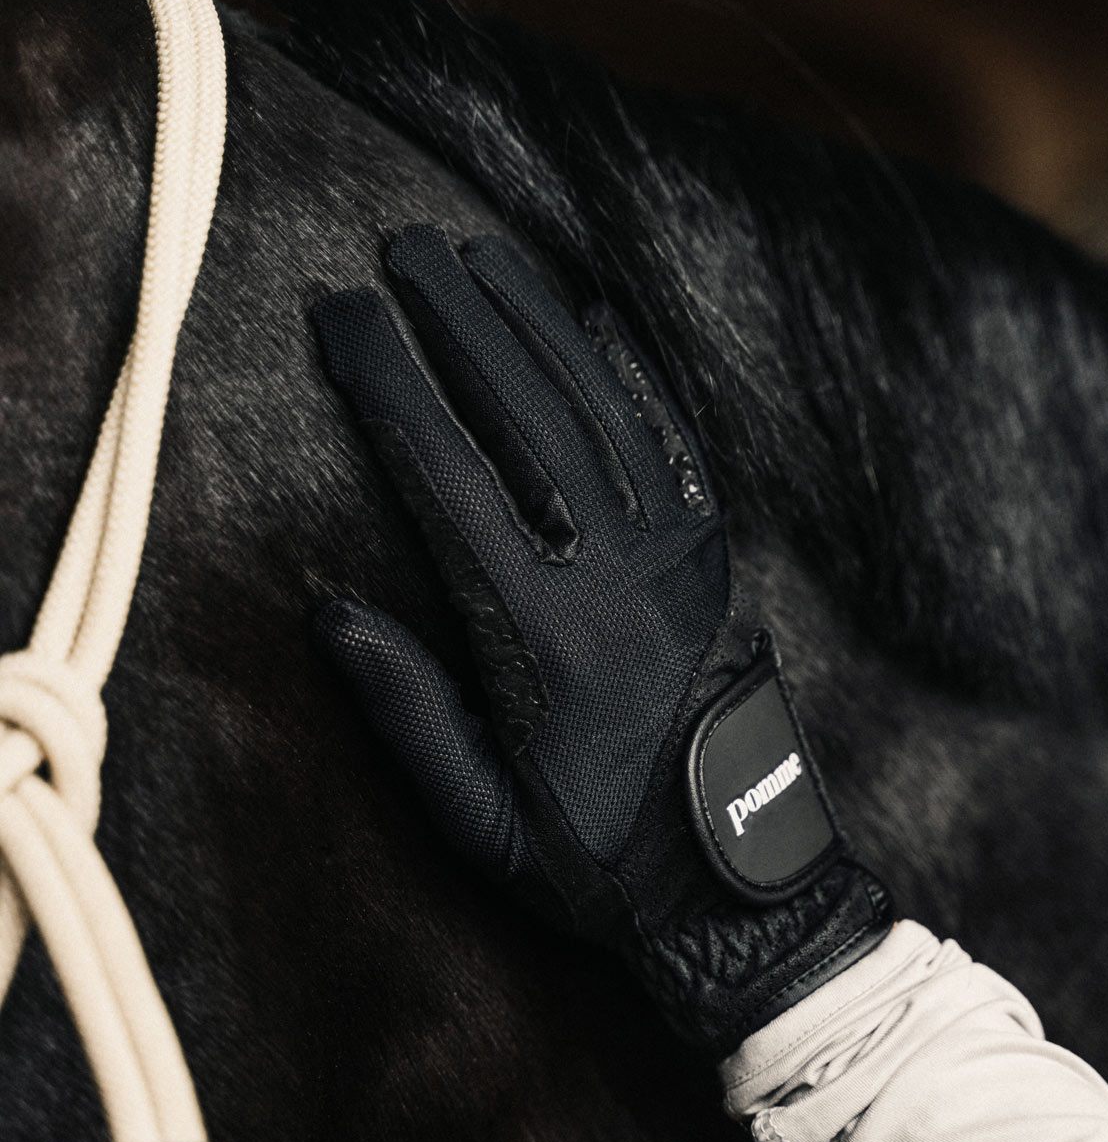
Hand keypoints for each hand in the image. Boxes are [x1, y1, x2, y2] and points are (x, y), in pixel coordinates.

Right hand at [313, 225, 891, 1055]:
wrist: (741, 894)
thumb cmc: (596, 864)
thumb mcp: (480, 824)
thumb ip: (408, 716)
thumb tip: (333, 609)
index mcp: (542, 641)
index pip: (449, 477)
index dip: (392, 383)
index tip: (342, 315)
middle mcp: (616, 580)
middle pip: (529, 414)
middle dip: (461, 318)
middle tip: (404, 248)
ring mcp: (679, 562)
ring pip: (604, 408)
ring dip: (539, 321)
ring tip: (480, 255)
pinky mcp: (717, 562)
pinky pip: (675, 441)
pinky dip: (632, 369)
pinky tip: (595, 316)